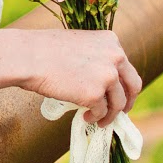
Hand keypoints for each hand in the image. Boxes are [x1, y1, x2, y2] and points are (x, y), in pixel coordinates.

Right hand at [16, 29, 141, 128]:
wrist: (28, 57)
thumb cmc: (44, 50)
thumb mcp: (79, 43)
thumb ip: (96, 57)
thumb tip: (102, 81)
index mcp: (111, 41)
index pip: (126, 66)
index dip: (122, 83)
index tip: (117, 93)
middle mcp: (115, 56)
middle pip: (133, 85)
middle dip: (128, 102)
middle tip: (120, 112)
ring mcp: (107, 76)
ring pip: (118, 103)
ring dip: (110, 115)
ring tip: (99, 120)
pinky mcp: (95, 94)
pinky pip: (101, 112)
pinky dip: (95, 118)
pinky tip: (85, 117)